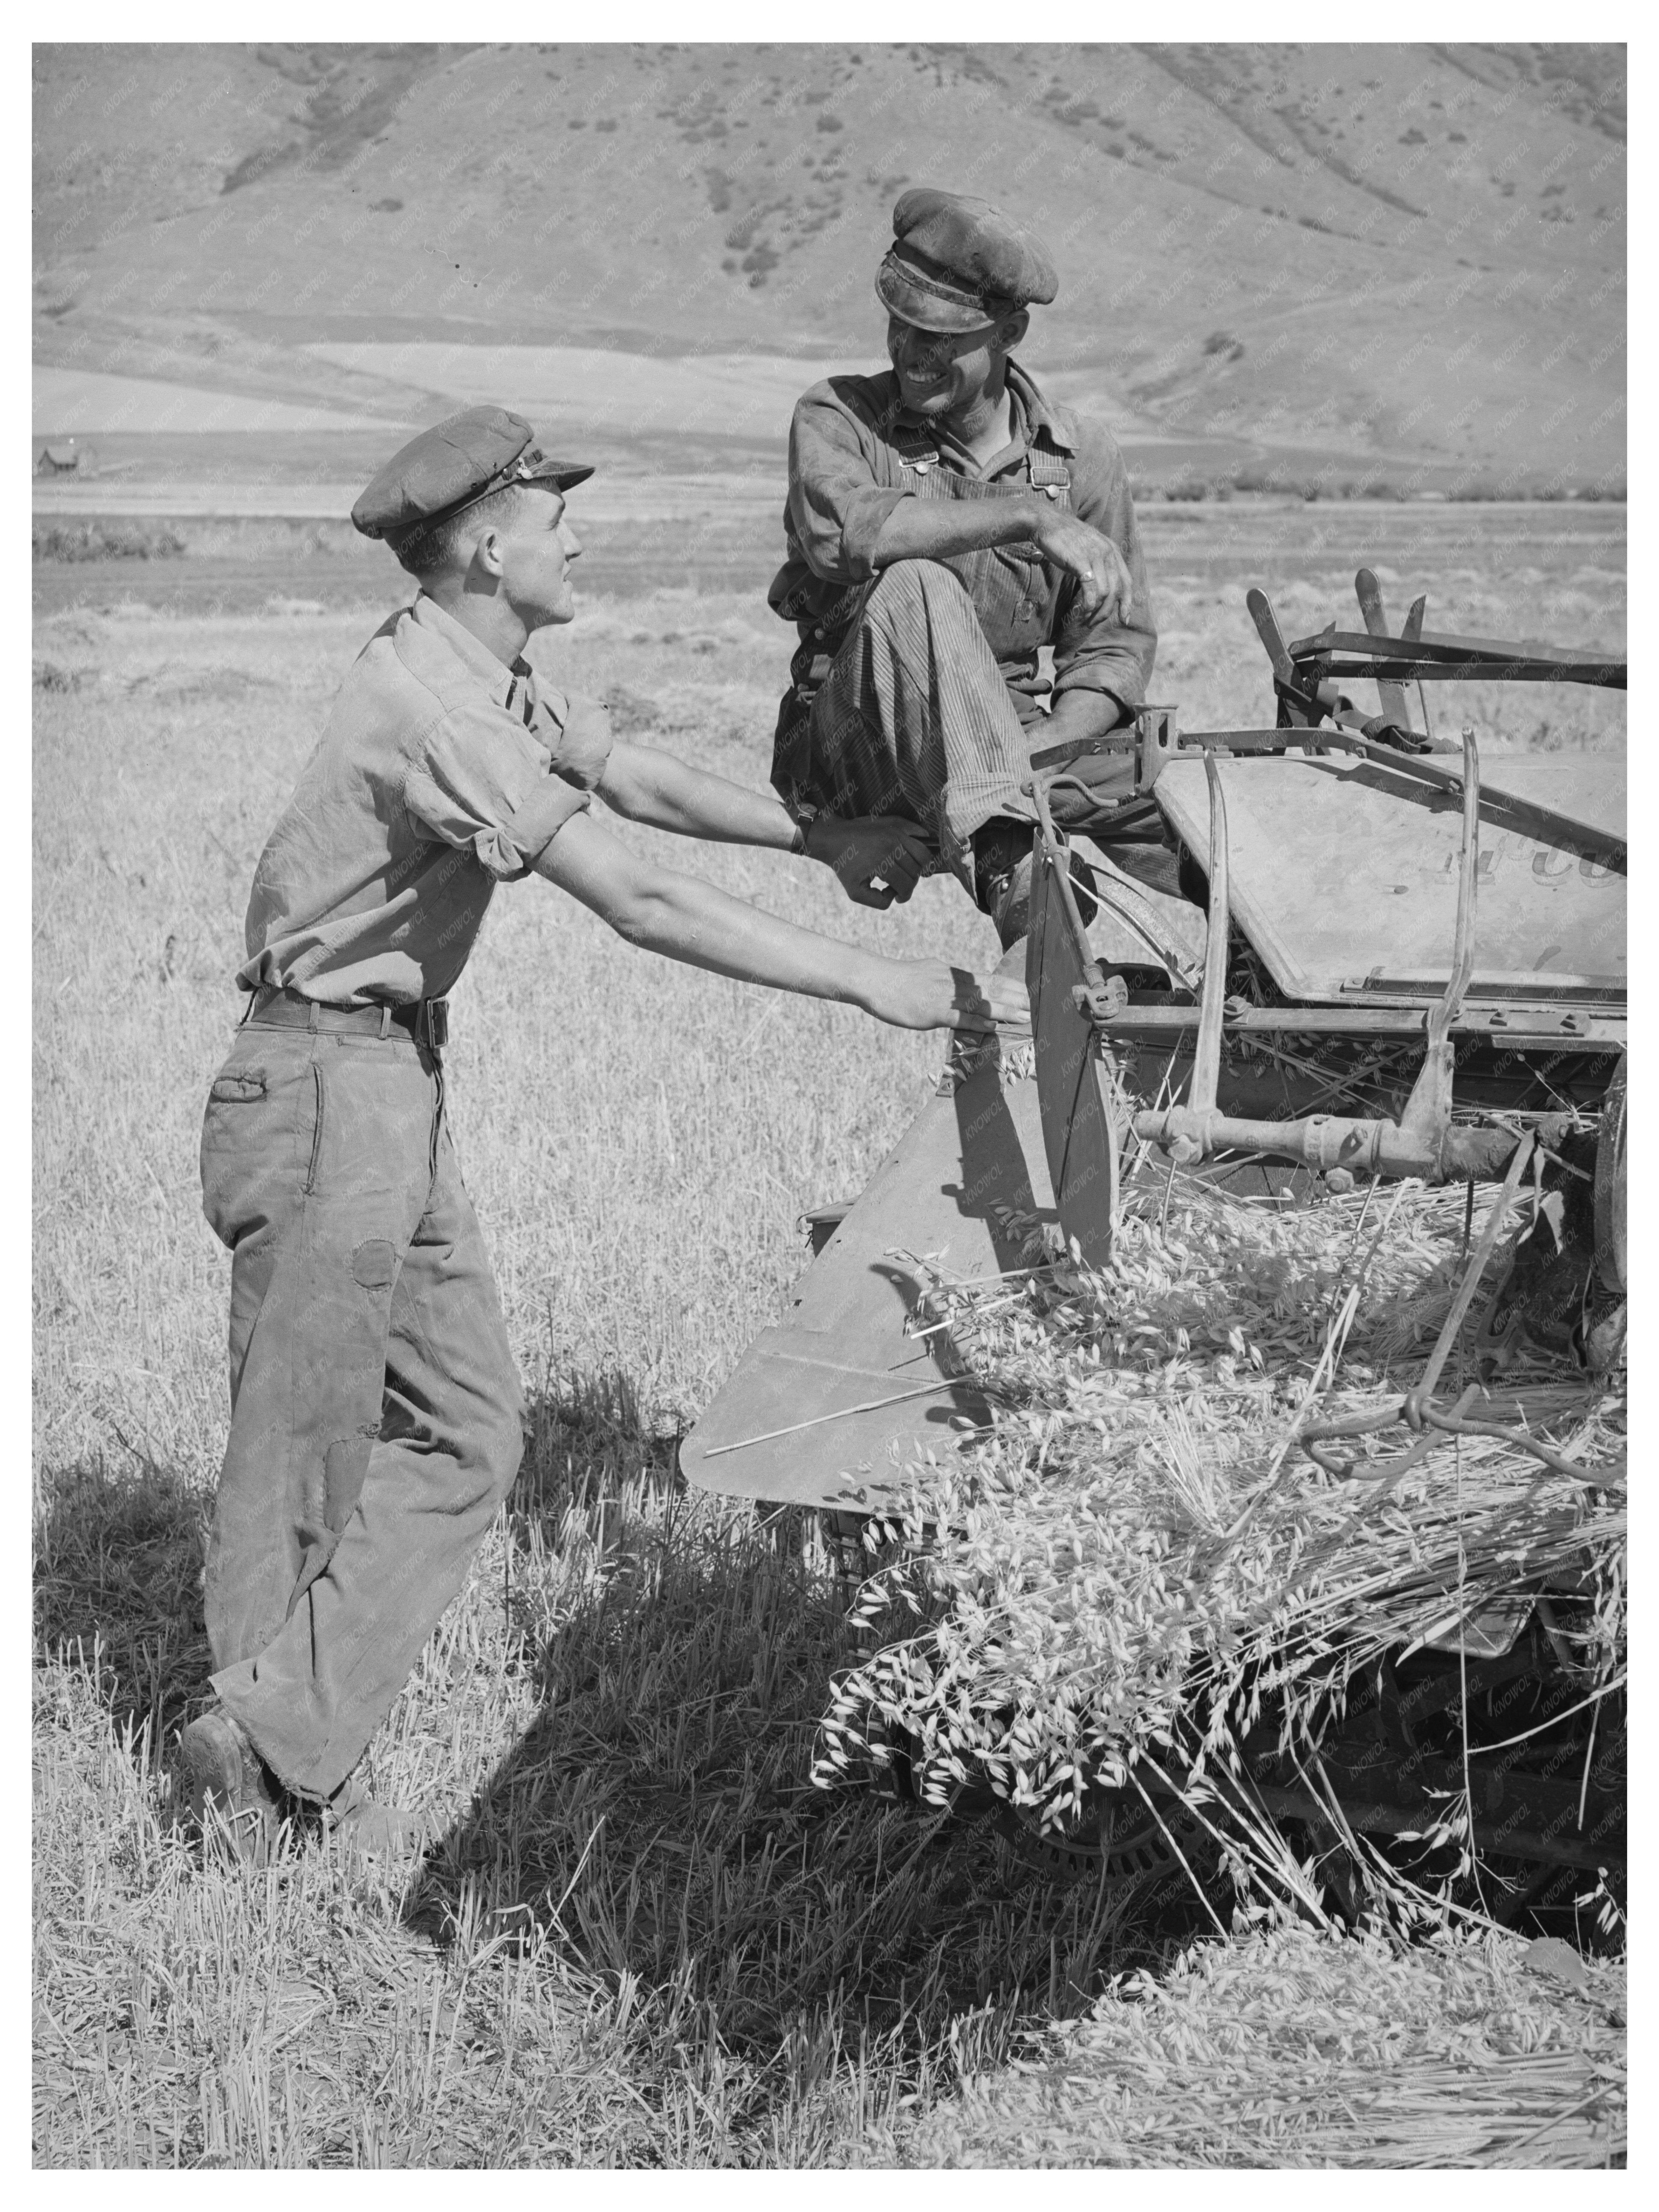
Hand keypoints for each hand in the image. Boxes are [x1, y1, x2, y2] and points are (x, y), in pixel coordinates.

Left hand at [804, 813, 933, 907]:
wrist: (834, 838)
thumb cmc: (845, 866)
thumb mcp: (856, 892)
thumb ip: (879, 902)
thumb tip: (895, 897)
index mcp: (882, 862)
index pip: (907, 885)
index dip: (904, 896)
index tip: (896, 897)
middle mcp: (892, 845)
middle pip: (917, 871)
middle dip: (909, 882)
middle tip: (897, 883)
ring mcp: (896, 831)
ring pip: (924, 854)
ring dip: (917, 866)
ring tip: (905, 870)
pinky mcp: (898, 821)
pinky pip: (921, 835)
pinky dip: (921, 846)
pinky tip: (908, 853)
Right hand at [859, 958, 1030, 1033]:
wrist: (876, 980)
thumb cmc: (899, 980)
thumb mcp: (929, 973)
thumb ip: (947, 982)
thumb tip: (960, 987)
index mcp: (953, 974)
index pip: (988, 979)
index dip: (1010, 986)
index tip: (1028, 991)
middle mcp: (953, 983)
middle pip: (992, 989)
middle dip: (1016, 997)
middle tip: (1039, 1003)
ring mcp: (945, 997)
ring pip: (982, 1004)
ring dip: (1006, 1011)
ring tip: (1027, 1016)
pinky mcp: (934, 1012)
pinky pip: (961, 1018)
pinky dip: (979, 1022)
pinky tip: (995, 1026)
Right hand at [1034, 509, 1133, 624]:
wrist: (1047, 523)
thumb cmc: (1065, 540)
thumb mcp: (1089, 550)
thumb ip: (1099, 565)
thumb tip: (1102, 589)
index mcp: (1112, 551)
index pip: (1127, 581)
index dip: (1127, 602)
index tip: (1125, 619)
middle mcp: (1107, 552)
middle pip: (1116, 590)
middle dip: (1107, 612)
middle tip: (1093, 623)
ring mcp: (1094, 556)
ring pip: (1104, 591)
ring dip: (1096, 611)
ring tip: (1085, 620)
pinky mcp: (1080, 560)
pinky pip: (1090, 587)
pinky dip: (1089, 602)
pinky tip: (1083, 610)